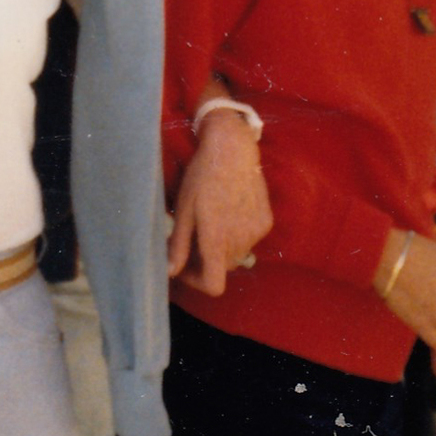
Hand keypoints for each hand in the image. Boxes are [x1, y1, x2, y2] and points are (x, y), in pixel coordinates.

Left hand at [169, 108, 271, 294]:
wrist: (233, 149)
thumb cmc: (202, 177)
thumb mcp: (184, 210)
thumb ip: (178, 246)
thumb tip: (169, 272)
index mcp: (217, 242)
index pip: (213, 286)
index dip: (197, 282)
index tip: (185, 265)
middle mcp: (240, 242)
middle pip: (223, 269)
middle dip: (206, 260)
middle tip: (193, 238)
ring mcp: (256, 233)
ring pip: (237, 255)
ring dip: (223, 247)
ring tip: (211, 220)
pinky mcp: (266, 222)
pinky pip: (250, 239)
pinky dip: (238, 234)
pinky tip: (229, 210)